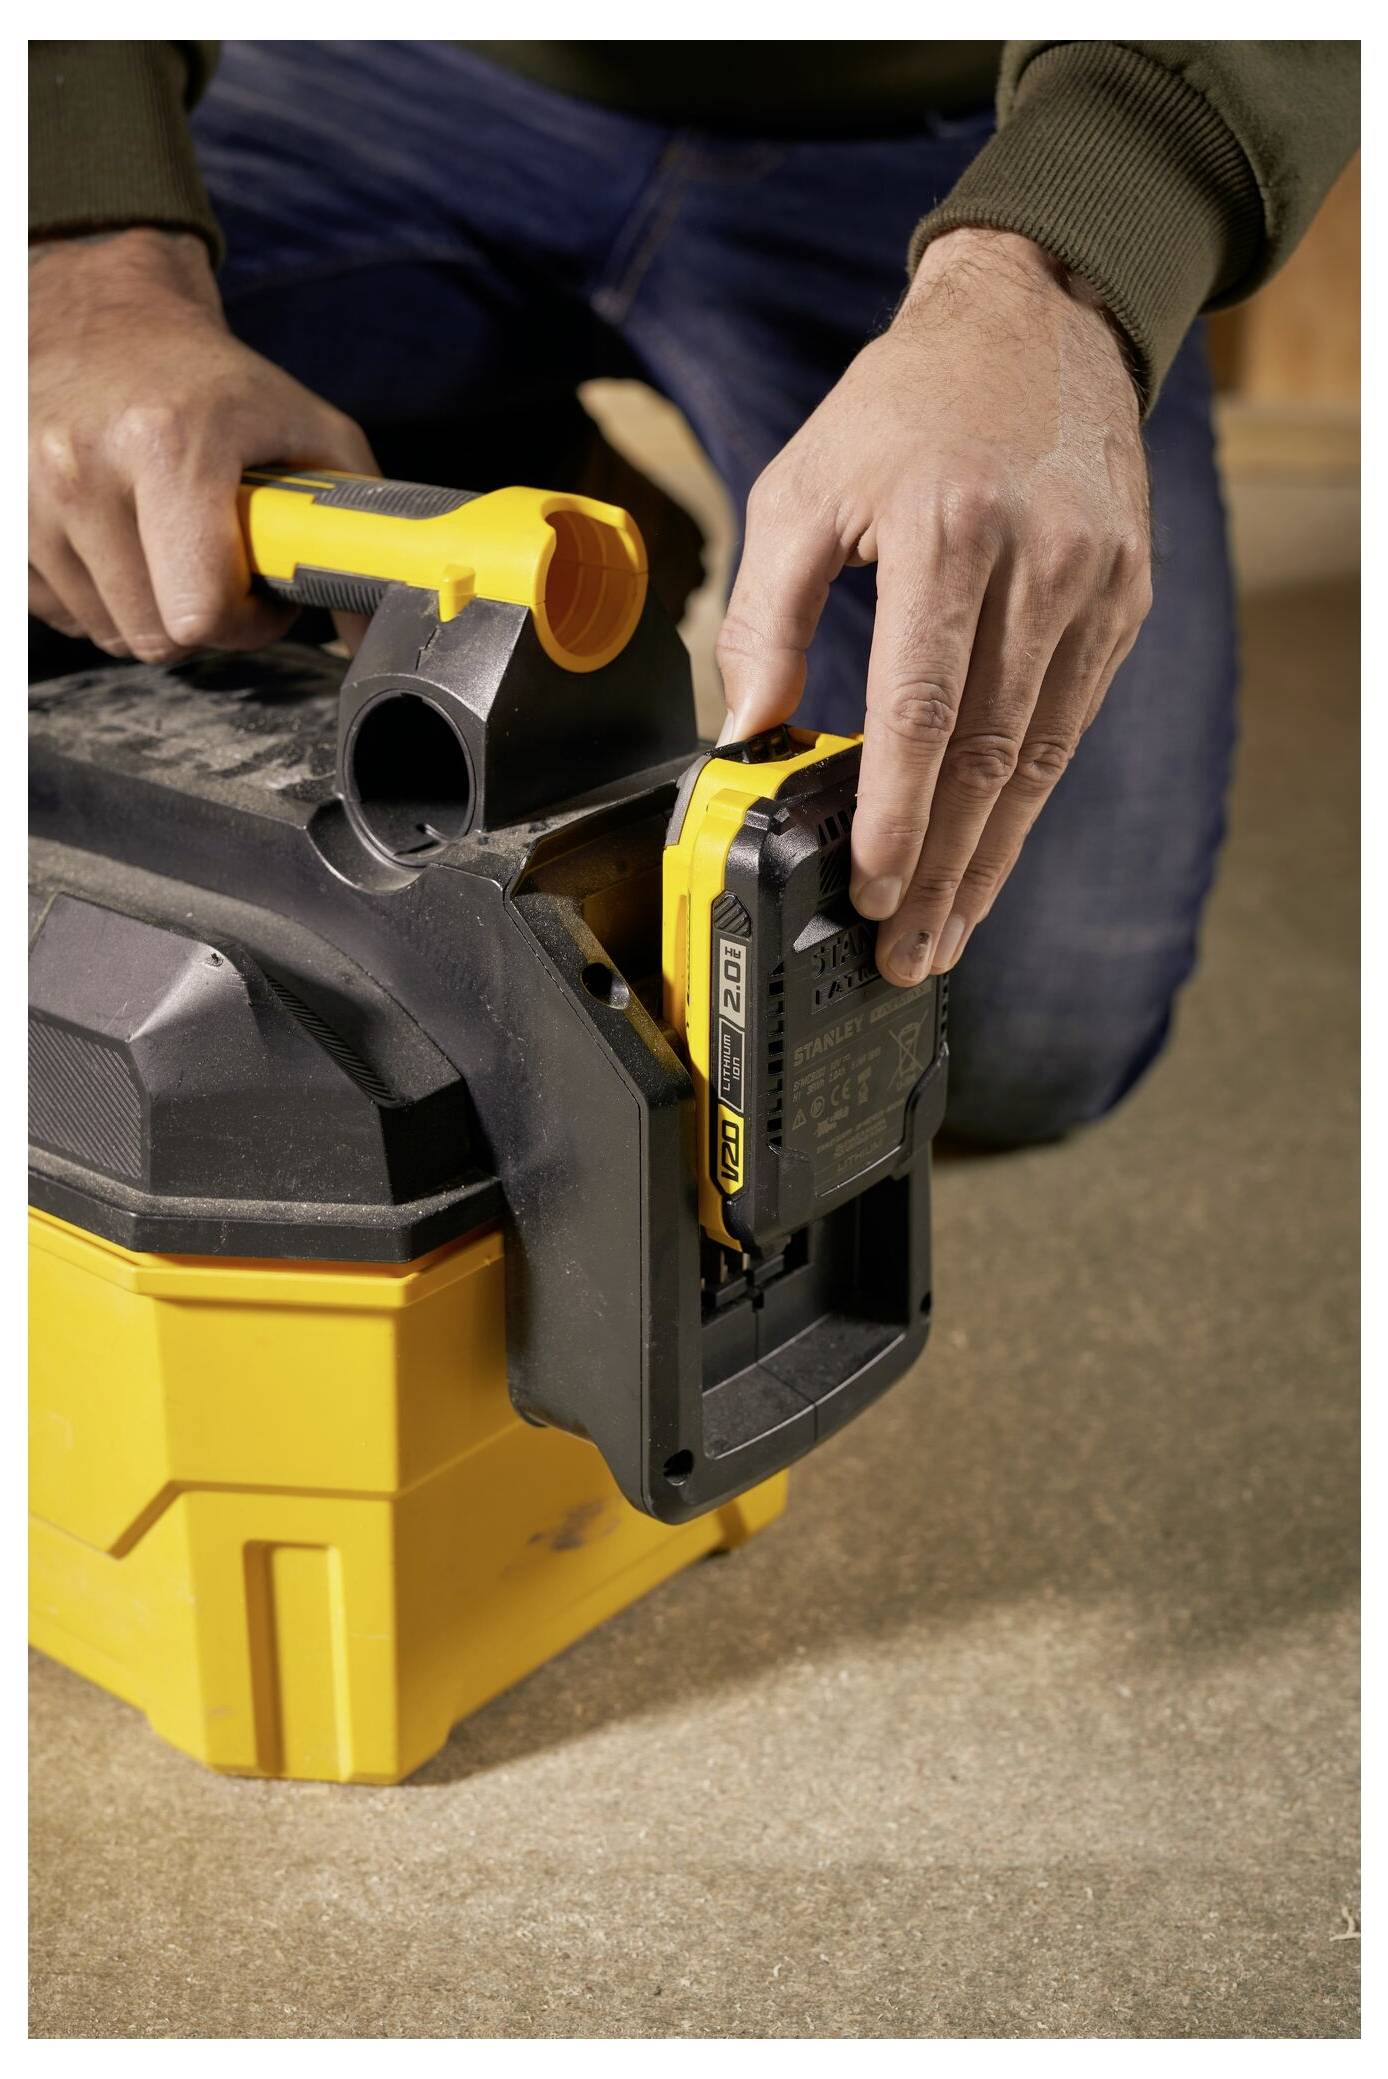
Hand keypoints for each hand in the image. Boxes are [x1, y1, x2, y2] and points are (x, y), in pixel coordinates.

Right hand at [29, 227, 377, 663]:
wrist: (100, 312)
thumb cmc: (209, 379)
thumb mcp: (305, 429)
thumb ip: (354, 528)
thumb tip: (371, 632)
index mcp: (167, 443)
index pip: (198, 611)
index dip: (243, 624)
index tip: (257, 596)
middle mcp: (84, 465)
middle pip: (153, 635)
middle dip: (200, 622)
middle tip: (217, 573)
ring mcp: (28, 490)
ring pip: (107, 631)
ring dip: (147, 610)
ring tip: (167, 548)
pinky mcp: (0, 512)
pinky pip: (59, 613)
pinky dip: (96, 597)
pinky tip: (118, 545)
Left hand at [715, 228, 1151, 985]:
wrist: (1038, 319)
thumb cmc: (905, 404)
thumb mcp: (802, 485)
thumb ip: (765, 613)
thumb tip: (747, 730)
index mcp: (951, 532)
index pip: (925, 707)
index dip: (898, 810)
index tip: (873, 886)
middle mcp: (1038, 566)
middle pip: (988, 754)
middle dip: (944, 868)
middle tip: (909, 951)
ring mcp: (1096, 587)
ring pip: (1040, 755)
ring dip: (990, 856)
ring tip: (949, 933)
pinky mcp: (1123, 601)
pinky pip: (1071, 723)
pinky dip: (1028, 799)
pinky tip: (992, 853)